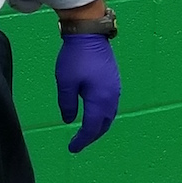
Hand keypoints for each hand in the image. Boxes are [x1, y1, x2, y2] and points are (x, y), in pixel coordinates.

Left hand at [55, 34, 120, 152]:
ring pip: (109, 116)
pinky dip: (102, 116)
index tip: (72, 148)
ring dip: (98, 126)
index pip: (92, 127)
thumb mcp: (66, 82)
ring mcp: (115, 89)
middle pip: (104, 125)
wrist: (90, 34)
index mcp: (100, 100)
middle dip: (91, 136)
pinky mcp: (114, 82)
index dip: (82, 140)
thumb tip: (70, 120)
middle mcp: (112, 98)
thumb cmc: (75, 58)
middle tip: (78, 143)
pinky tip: (93, 114)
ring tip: (86, 132)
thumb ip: (67, 103)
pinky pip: (110, 107)